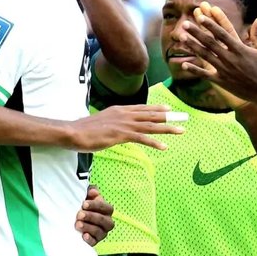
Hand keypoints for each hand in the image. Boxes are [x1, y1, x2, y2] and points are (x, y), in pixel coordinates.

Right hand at [65, 104, 185, 151]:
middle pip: (150, 115)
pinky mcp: (121, 135)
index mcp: (119, 110)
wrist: (74, 132)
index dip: (156, 108)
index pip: (141, 108)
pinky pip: (142, 139)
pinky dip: (154, 143)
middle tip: (182, 118)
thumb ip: (112, 123)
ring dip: (167, 128)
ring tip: (180, 130)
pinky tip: (164, 147)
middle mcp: (124, 114)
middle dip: (168, 116)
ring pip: (150, 126)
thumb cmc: (84, 130)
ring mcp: (124, 124)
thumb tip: (116, 128)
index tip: (168, 108)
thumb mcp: (101, 122)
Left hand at [76, 185, 115, 245]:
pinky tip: (83, 236)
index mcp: (107, 210)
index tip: (83, 204)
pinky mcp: (95, 242)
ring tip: (77, 224)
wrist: (74, 218)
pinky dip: (89, 240)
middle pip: (104, 220)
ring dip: (88, 227)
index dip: (96, 205)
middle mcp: (107, 222)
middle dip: (91, 217)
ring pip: (100, 232)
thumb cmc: (82, 205)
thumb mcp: (86, 196)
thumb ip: (90, 191)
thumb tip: (93, 191)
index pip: (106, 208)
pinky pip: (94, 242)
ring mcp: (102, 233)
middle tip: (79, 214)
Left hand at [174, 12, 256, 104]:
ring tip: (181, 37)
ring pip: (205, 56)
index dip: (211, 24)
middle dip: (196, 33)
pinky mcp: (222, 81)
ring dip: (192, 46)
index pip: (223, 34)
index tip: (202, 15)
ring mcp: (225, 70)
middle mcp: (230, 59)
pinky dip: (195, 70)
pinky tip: (184, 64)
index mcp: (241, 49)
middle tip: (185, 24)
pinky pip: (205, 75)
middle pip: (210, 43)